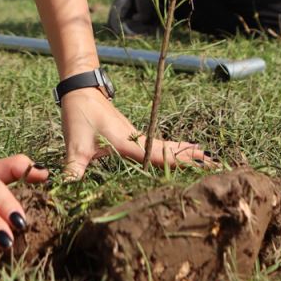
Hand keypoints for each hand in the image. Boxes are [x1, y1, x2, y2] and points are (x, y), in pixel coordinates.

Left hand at [60, 86, 214, 178]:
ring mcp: (136, 135)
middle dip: (190, 157)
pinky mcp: (132, 134)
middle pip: (169, 150)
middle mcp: (137, 138)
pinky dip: (172, 148)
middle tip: (215, 163)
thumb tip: (65, 191)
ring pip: (165, 146)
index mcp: (128, 143)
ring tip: (206, 156)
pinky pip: (158, 144)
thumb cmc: (79, 114)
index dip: (179, 162)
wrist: (81, 89)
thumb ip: (73, 170)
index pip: (158, 156)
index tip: (200, 164)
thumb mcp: (75, 146)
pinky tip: (178, 150)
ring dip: (184, 152)